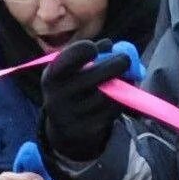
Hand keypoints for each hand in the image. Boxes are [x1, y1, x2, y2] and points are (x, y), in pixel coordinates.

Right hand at [40, 38, 131, 160]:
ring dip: (122, 84)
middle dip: (117, 63)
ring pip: (109, 95)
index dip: (87, 49)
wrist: (64, 126)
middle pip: (95, 76)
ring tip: (121, 79)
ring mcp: (73, 117)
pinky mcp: (88, 130)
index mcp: (52, 76)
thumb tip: (125, 50)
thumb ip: (97, 54)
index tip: (95, 49)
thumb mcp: (76, 68)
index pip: (71, 58)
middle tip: (126, 60)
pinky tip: (116, 98)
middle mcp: (58, 98)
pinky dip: (121, 101)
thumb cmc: (75, 85)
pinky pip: (113, 110)